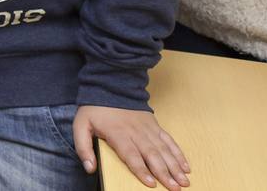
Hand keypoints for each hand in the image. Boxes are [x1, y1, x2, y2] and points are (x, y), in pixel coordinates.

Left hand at [74, 105, 190, 187]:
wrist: (110, 86)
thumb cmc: (95, 110)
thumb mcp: (80, 126)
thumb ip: (83, 148)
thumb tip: (89, 168)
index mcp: (118, 134)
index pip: (131, 155)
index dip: (141, 170)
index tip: (151, 183)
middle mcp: (136, 133)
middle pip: (152, 155)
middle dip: (164, 173)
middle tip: (175, 188)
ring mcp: (148, 129)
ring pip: (164, 150)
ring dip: (175, 166)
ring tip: (184, 181)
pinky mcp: (155, 126)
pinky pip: (169, 141)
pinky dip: (178, 153)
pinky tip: (186, 166)